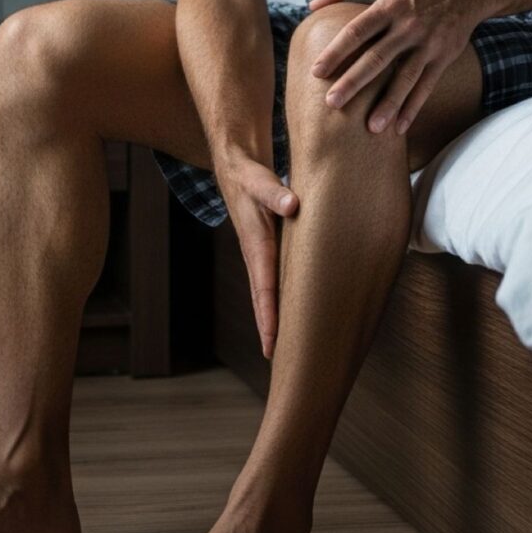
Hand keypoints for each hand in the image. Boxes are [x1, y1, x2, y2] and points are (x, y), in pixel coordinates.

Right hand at [218, 157, 295, 358]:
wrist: (237, 170)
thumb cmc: (249, 176)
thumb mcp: (259, 180)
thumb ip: (274, 192)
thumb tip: (292, 205)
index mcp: (257, 246)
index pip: (265, 290)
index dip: (269, 318)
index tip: (273, 345)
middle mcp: (259, 256)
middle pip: (265, 301)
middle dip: (271, 331)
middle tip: (281, 362)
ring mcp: (264, 256)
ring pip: (270, 294)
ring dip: (276, 319)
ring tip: (287, 348)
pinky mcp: (271, 250)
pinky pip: (276, 282)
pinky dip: (282, 301)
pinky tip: (294, 313)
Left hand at [304, 0, 483, 137]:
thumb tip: (311, 6)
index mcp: (388, 6)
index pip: (357, 31)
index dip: (336, 51)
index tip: (316, 72)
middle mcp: (408, 27)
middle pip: (377, 58)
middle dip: (354, 82)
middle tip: (332, 103)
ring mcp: (427, 44)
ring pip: (405, 78)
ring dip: (388, 104)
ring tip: (370, 128)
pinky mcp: (442, 58)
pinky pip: (426, 87)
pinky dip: (413, 108)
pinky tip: (398, 129)